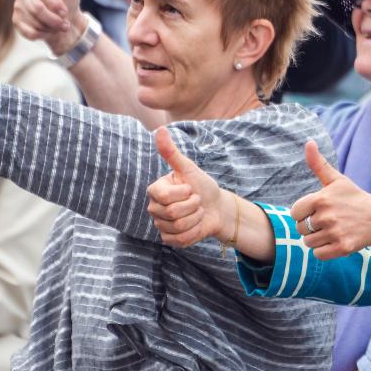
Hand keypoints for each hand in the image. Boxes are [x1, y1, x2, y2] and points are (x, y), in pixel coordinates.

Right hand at [13, 0, 84, 55]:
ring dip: (50, 27)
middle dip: (54, 19)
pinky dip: (41, 34)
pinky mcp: (16, 20)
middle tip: (64, 22)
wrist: (66, 21)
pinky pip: (27, 31)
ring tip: (58, 25)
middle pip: (36, 8)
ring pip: (32, 20)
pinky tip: (47, 31)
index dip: (54, 3)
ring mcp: (17, 5)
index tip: (65, 9)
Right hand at [148, 127, 229, 247]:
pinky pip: (181, 240)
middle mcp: (154, 208)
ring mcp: (161, 225)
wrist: (217, 207)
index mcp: (156, 191)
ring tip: (197, 212)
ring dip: (196, 219)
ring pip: (178, 227)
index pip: (165, 197)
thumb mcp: (189, 169)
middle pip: (173, 214)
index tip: (190, 188)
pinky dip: (195, 232)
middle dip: (193, 206)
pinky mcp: (170, 239)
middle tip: (196, 201)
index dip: (184, 194)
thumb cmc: (202, 186)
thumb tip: (160, 129)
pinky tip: (196, 224)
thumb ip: (172, 152)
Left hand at [290, 141, 370, 259]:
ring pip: (308, 243)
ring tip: (333, 230)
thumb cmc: (354, 198)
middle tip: (329, 221)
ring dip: (318, 239)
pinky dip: (324, 250)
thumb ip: (318, 164)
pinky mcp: (342, 248)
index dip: (304, 213)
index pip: (295, 212)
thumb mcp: (337, 180)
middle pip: (301, 229)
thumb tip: (308, 142)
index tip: (318, 210)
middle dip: (311, 227)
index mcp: (322, 199)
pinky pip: (318, 254)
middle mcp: (327, 216)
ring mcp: (335, 233)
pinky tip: (336, 240)